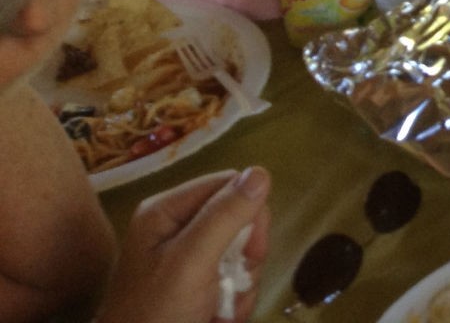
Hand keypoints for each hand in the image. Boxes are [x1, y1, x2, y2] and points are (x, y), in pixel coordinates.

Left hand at [98, 167, 270, 322]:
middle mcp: (179, 228)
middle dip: (247, 255)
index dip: (248, 213)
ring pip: (244, 252)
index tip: (249, 250)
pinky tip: (220, 316)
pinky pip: (237, 277)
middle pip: (241, 219)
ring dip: (243, 283)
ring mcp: (190, 258)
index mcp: (167, 211)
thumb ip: (224, 217)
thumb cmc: (156, 314)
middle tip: (236, 282)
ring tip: (222, 309)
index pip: (229, 185)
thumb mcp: (190, 262)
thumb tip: (261, 172)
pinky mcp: (199, 283)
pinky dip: (236, 299)